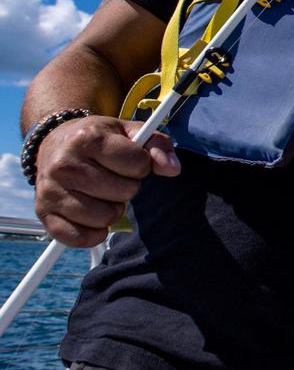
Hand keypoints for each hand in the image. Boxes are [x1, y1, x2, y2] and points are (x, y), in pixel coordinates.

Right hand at [34, 116, 180, 246]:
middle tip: (114, 177)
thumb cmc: (100, 138)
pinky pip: (80, 238)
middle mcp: (65, 165)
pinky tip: (93, 215)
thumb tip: (172, 169)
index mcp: (88, 139)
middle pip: (124, 193)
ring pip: (105, 217)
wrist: (55, 141)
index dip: (141, 165)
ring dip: (112, 209)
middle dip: (128, 187)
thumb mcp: (130, 131)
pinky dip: (94, 232)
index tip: (129, 160)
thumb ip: (158, 146)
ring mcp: (51, 191)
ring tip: (102, 193)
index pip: (138, 164)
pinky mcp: (43, 213)